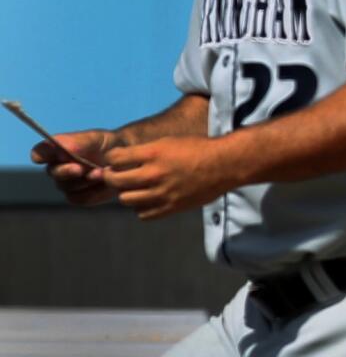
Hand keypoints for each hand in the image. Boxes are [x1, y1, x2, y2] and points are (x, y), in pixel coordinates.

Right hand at [30, 129, 123, 205]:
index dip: (39, 155)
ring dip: (85, 181)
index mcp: (57, 150)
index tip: (41, 158)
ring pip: (67, 187)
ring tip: (102, 172)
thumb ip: (78, 141)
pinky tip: (106, 184)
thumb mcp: (95, 138)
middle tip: (80, 168)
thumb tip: (61, 147)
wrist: (126, 160)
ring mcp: (67, 184)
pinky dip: (94, 192)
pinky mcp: (80, 196)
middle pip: (54, 173)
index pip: (40, 152)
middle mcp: (58, 168)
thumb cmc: (107, 144)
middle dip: (67, 171)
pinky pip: (80, 199)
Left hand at [102, 136, 232, 219]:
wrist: (224, 165)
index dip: (111, 159)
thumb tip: (121, 161)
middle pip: (115, 181)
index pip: (114, 159)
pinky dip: (141, 208)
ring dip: (126, 193)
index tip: (115, 161)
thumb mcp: (168, 142)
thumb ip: (144, 152)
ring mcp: (162, 193)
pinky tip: (148, 200)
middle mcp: (154, 174)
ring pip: (126, 199)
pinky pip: (143, 214)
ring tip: (134, 189)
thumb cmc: (197, 149)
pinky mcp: (171, 207)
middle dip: (111, 177)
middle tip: (116, 176)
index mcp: (152, 154)